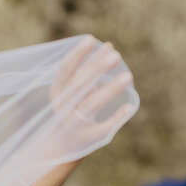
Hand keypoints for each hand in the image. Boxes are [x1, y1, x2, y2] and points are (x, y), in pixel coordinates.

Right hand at [40, 38, 136, 160]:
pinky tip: (128, 107)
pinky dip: (116, 117)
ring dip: (110, 90)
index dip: (76, 55)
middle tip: (115, 55)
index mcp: (57, 93)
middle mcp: (63, 109)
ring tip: (128, 76)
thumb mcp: (75, 89)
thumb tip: (109, 45)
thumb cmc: (73, 109)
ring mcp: (75, 124)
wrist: (63, 145)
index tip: (90, 39)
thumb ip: (90, 69)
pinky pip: (103, 127)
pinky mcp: (88, 138)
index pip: (65, 71)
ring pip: (91, 105)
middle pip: (80, 86)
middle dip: (96, 69)